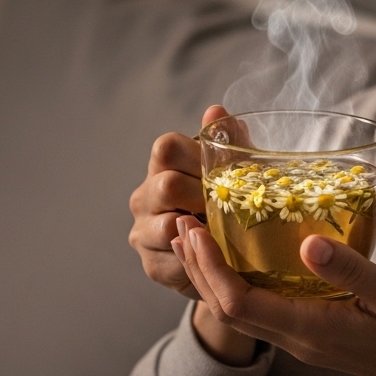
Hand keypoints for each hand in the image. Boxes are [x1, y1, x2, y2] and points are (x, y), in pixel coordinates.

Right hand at [129, 105, 227, 296]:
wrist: (218, 261)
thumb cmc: (225, 208)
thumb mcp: (232, 174)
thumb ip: (227, 143)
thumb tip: (216, 111)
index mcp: (162, 168)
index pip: (167, 147)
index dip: (196, 157)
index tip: (223, 175)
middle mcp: (145, 196)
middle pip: (167, 185)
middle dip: (204, 197)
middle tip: (229, 208)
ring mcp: (143, 231)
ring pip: (170, 225)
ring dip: (203, 230)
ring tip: (225, 233)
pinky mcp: (152, 264)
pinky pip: (176, 260)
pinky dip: (201, 258)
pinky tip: (216, 256)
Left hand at [173, 217, 375, 375]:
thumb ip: (350, 270)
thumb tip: (306, 244)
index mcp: (310, 329)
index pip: (239, 305)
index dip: (210, 269)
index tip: (196, 230)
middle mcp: (296, 338)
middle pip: (226, 309)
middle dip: (199, 267)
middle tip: (182, 224)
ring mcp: (301, 339)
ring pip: (240, 311)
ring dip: (212, 275)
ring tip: (197, 235)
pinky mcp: (310, 332)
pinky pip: (259, 309)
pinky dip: (237, 281)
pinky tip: (238, 255)